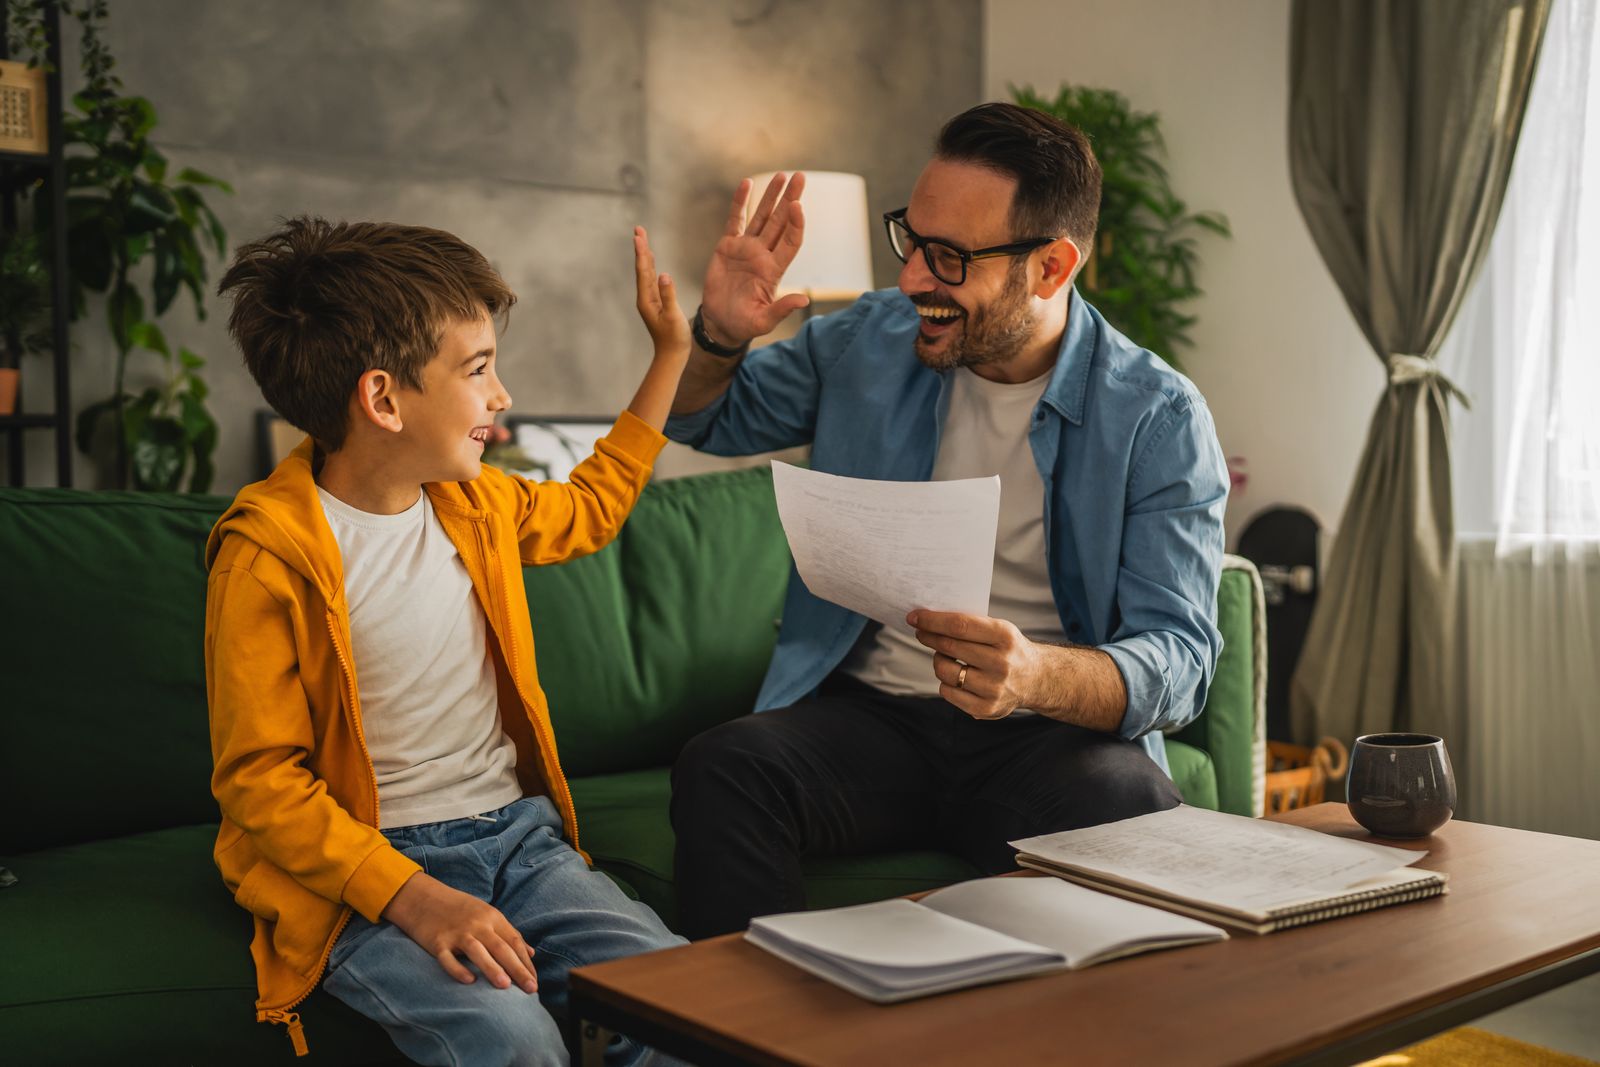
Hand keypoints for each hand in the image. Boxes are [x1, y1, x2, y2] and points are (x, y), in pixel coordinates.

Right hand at [382, 872, 536, 992]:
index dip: (526, 963)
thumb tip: (531, 954)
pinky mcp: (437, 941)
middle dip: (517, 969)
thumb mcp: (487, 915)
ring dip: (492, 968)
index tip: (535, 982)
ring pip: (477, 951)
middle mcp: (477, 924)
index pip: (514, 941)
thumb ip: (508, 934)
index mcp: (492, 918)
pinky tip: (469, 981)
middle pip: (501, 947)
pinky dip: (458, 968)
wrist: (423, 897)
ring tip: (505, 986)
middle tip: (531, 989)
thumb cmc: (459, 909)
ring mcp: (457, 932)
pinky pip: (448, 957)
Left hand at [633, 226, 688, 358]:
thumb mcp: (673, 317)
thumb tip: (664, 275)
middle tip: (638, 229)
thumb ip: (669, 296)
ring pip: (646, 272)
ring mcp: (649, 300)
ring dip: (644, 255)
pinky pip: (651, 279)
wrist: (672, 355)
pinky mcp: (656, 302)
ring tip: (642, 239)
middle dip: (641, 248)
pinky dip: (650, 266)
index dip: (641, 252)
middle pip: (642, 268)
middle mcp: (645, 298)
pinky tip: (651, 260)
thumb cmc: (674, 338)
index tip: (638, 236)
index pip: (643, 271)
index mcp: (646, 300)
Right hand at [699, 172, 810, 345]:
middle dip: (790, 199)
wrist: (721, 323)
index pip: (790, 241)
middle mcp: (763, 255)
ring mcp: (746, 248)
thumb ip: (782, 309)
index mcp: (774, 270)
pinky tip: (747, 184)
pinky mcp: (728, 246)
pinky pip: (735, 220)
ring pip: (762, 216)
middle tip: (800, 177)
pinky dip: (740, 202)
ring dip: (771, 196)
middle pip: (780, 222)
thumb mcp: (763, 321)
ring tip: (782, 176)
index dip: (796, 223)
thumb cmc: (744, 325)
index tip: (798, 205)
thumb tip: (804, 299)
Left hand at [909, 609, 1043, 719]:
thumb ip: (970, 625)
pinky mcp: (986, 708)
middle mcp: (1001, 663)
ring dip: (938, 661)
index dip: (932, 621)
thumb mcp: (999, 629)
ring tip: (945, 656)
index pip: (960, 625)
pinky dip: (946, 682)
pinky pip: (948, 693)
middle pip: (950, 647)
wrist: (1035, 679)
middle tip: (920, 632)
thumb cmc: (1008, 649)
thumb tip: (927, 620)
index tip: (914, 617)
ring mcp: (994, 688)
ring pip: (945, 671)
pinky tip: (956, 676)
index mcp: (1005, 637)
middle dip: (929, 637)